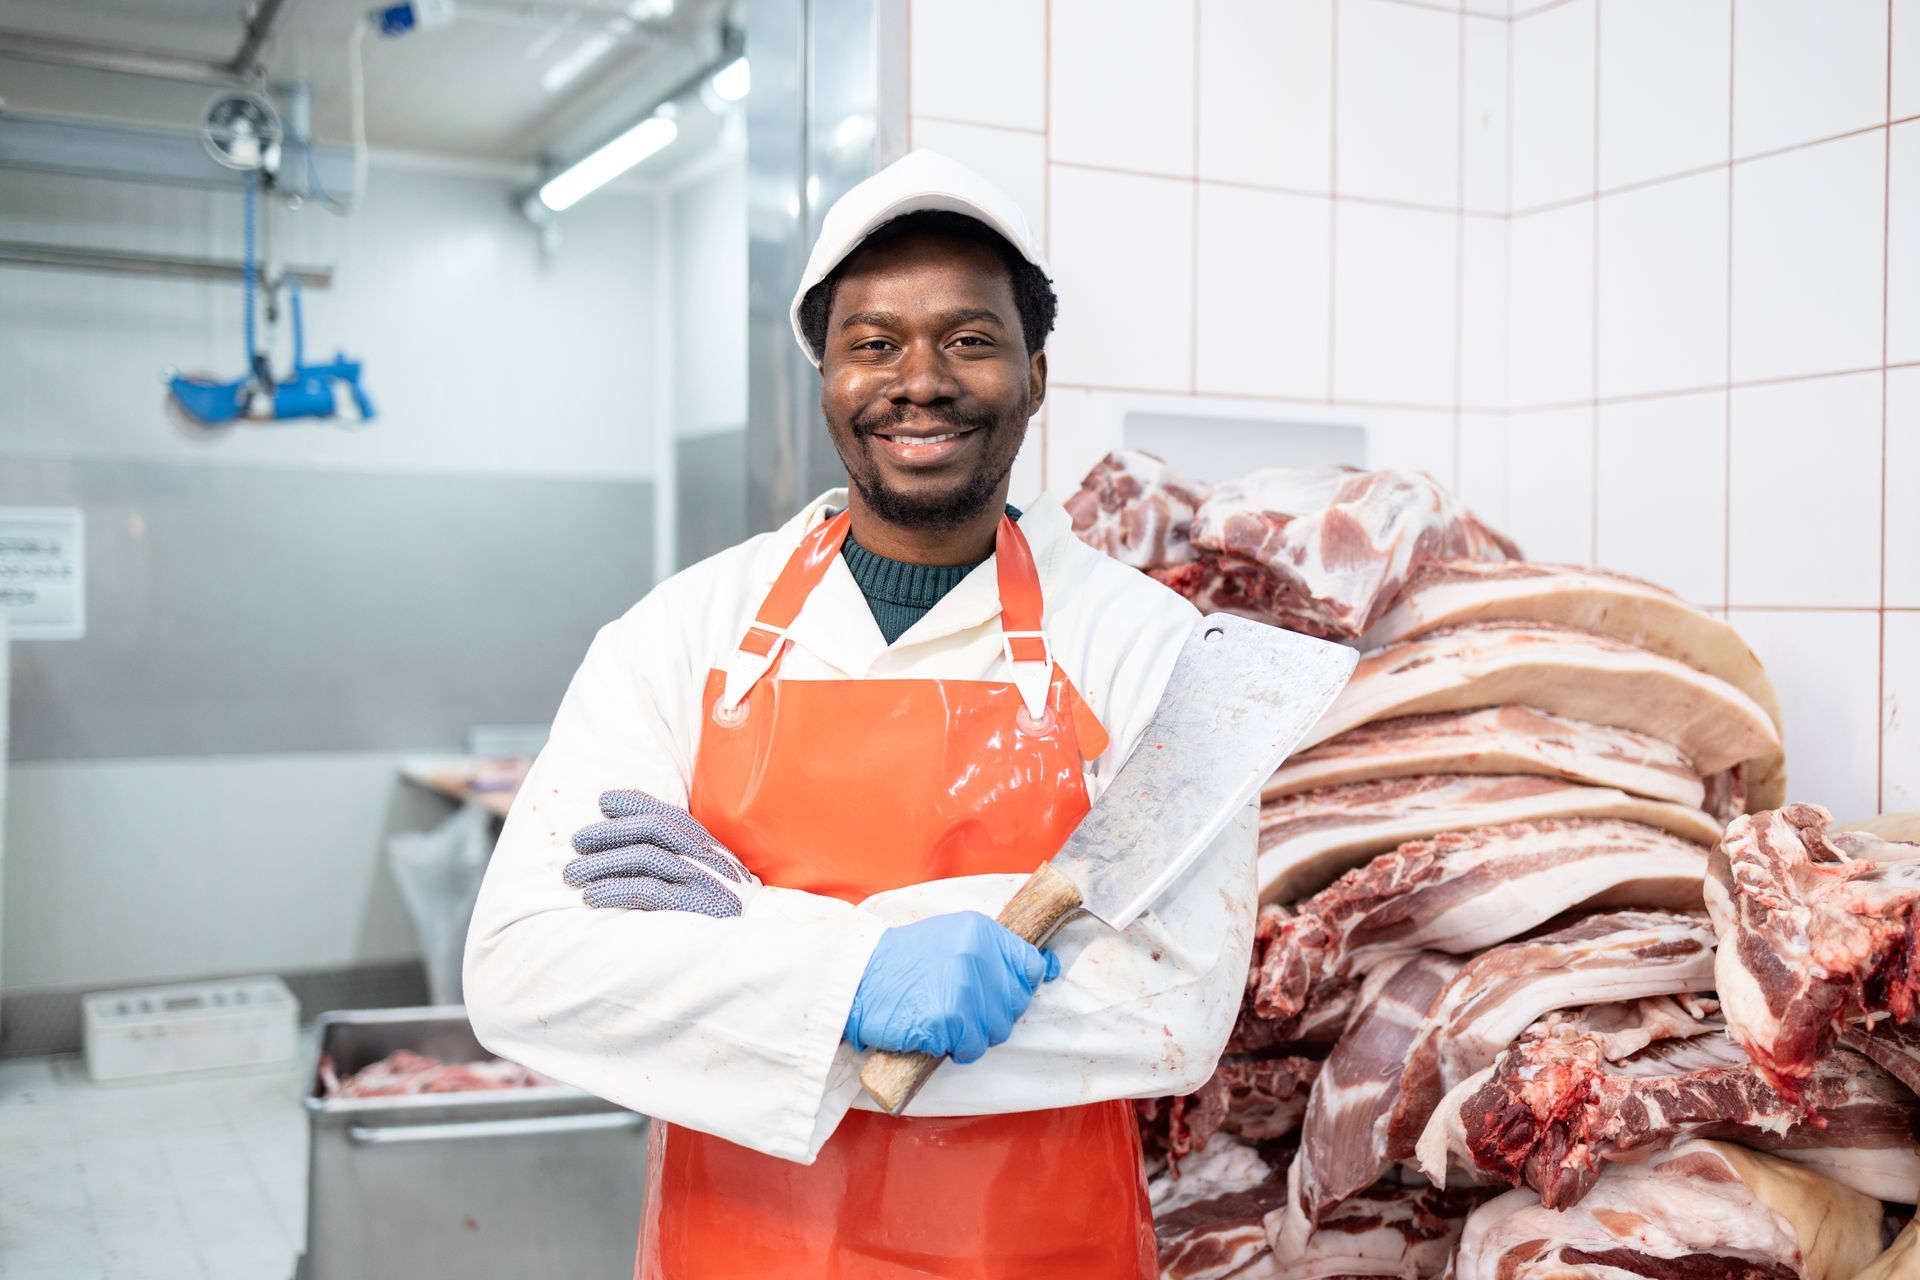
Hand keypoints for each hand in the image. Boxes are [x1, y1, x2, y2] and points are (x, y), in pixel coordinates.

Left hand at [564, 790, 758, 917]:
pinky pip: (646, 891)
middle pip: (653, 829)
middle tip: (577, 842)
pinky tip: (592, 897)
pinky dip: (614, 890)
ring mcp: (701, 881)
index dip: (634, 803)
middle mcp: (706, 858)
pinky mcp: (692, 908)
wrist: (757, 945)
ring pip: (644, 857)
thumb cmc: (723, 912)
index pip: (669, 813)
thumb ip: (681, 856)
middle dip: (610, 831)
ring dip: (602, 863)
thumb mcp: (709, 876)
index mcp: (709, 846)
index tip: (603, 802)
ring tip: (572, 875)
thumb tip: (630, 837)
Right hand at [843, 912, 1060, 1063]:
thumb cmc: (903, 962)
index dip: (1019, 986)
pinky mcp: (950, 1018)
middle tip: (960, 1009)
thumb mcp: (951, 937)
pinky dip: (955, 1049)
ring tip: (945, 1020)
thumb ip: (992, 952)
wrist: (858, 979)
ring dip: (974, 1034)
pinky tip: (935, 1033)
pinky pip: (972, 1048)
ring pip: (997, 1030)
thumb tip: (1045, 970)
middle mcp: (978, 955)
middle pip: (1015, 1004)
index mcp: (982, 931)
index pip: (1030, 965)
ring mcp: (965, 987)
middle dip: (992, 1014)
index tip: (1003, 994)